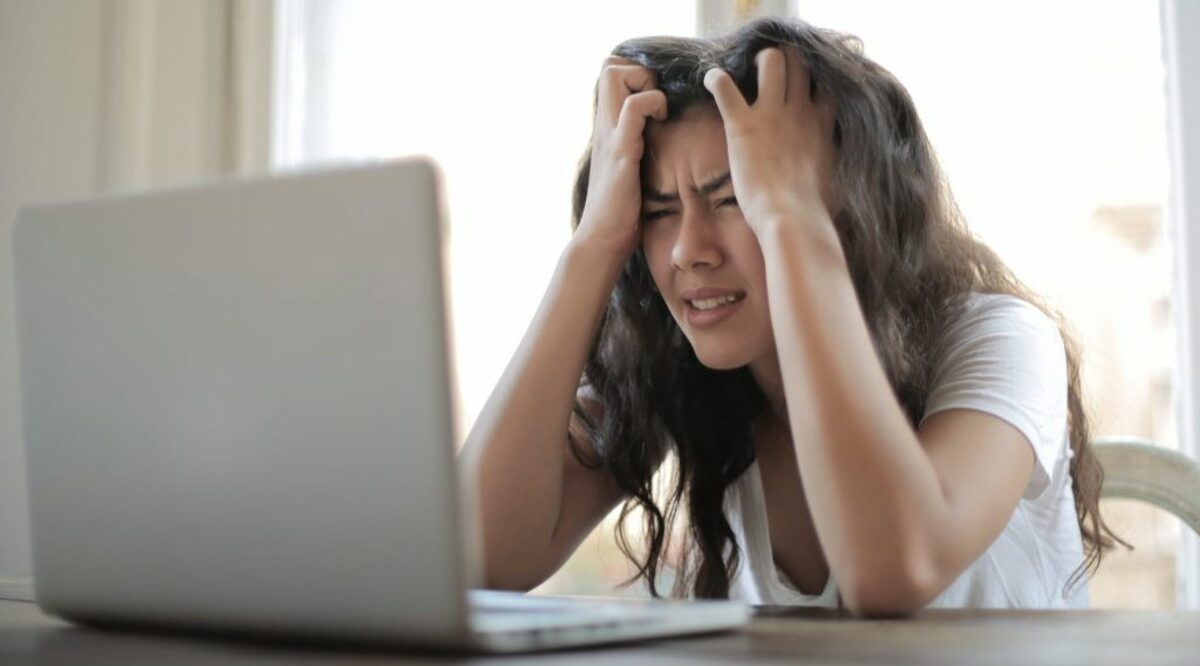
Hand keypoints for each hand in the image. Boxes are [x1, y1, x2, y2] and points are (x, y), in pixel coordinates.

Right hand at [573, 56, 667, 262]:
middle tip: (657, 102)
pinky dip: (652, 104)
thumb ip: (635, 149)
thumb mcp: (628, 170)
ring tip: (659, 112)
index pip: (611, 73)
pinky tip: (661, 124)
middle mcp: (604, 126)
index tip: (656, 100)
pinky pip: (632, 109)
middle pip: (609, 65)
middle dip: (640, 71)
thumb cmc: (619, 212)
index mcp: (607, 129)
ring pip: (615, 75)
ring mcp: (610, 136)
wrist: (602, 241)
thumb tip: (659, 142)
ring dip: (645, 84)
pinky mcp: (621, 151)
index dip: (636, 74)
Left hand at [703, 46, 839, 236]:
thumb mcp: (837, 182)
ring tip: (747, 69)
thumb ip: (833, 167)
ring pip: (771, 60)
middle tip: (771, 72)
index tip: (803, 85)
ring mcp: (772, 115)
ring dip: (758, 60)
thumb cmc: (815, 211)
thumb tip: (838, 179)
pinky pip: (724, 87)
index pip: (825, 83)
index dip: (814, 78)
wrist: (793, 219)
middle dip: (786, 58)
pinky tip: (712, 80)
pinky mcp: (743, 125)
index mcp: (822, 125)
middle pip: (800, 61)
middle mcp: (800, 111)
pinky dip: (715, 79)